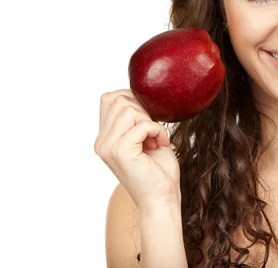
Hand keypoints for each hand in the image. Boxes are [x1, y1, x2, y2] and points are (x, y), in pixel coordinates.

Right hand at [94, 89, 180, 211]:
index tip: (148, 117)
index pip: (109, 99)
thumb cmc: (159, 170)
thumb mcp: (145, 137)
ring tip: (155, 139)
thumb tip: (139, 92)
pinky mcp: (120, 152)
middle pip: (118, 100)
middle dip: (143, 109)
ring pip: (129, 109)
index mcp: (105, 138)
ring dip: (150, 121)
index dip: (132, 99)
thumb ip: (136, 118)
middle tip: (153, 131)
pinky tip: (161, 143)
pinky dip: (157, 130)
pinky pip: (142, 124)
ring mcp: (108, 147)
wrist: (162, 199)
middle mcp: (102, 142)